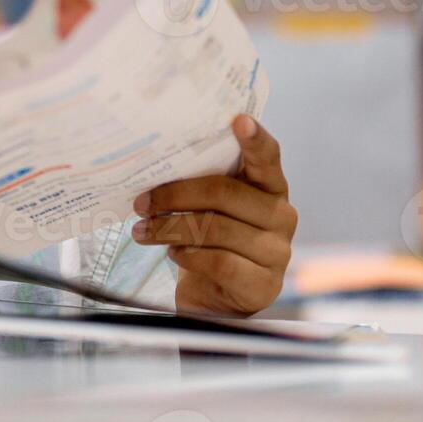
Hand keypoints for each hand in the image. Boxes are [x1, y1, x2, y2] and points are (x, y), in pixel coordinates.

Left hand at [131, 116, 295, 315]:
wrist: (216, 301)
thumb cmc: (210, 243)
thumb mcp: (209, 209)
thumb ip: (202, 182)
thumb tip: (157, 159)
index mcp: (270, 187)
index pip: (268, 156)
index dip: (255, 138)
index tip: (238, 120)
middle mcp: (281, 215)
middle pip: (225, 192)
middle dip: (175, 194)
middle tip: (141, 201)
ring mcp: (277, 252)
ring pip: (216, 228)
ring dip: (169, 228)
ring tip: (142, 230)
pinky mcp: (263, 284)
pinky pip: (219, 261)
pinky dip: (187, 255)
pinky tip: (171, 253)